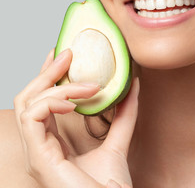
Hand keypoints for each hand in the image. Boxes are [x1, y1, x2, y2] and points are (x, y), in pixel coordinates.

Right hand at [14, 49, 138, 187]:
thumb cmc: (110, 187)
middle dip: (47, 72)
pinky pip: (32, 118)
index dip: (50, 77)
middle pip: (29, 98)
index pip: (42, 102)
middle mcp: (40, 145)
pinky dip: (51, 102)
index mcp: (52, 142)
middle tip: (66, 53)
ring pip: (28, 104)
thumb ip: (123, 114)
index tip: (64, 57)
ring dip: (57, 86)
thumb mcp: (119, 141)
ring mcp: (37, 152)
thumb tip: (132, 85)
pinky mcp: (39, 158)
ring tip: (85, 83)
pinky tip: (73, 102)